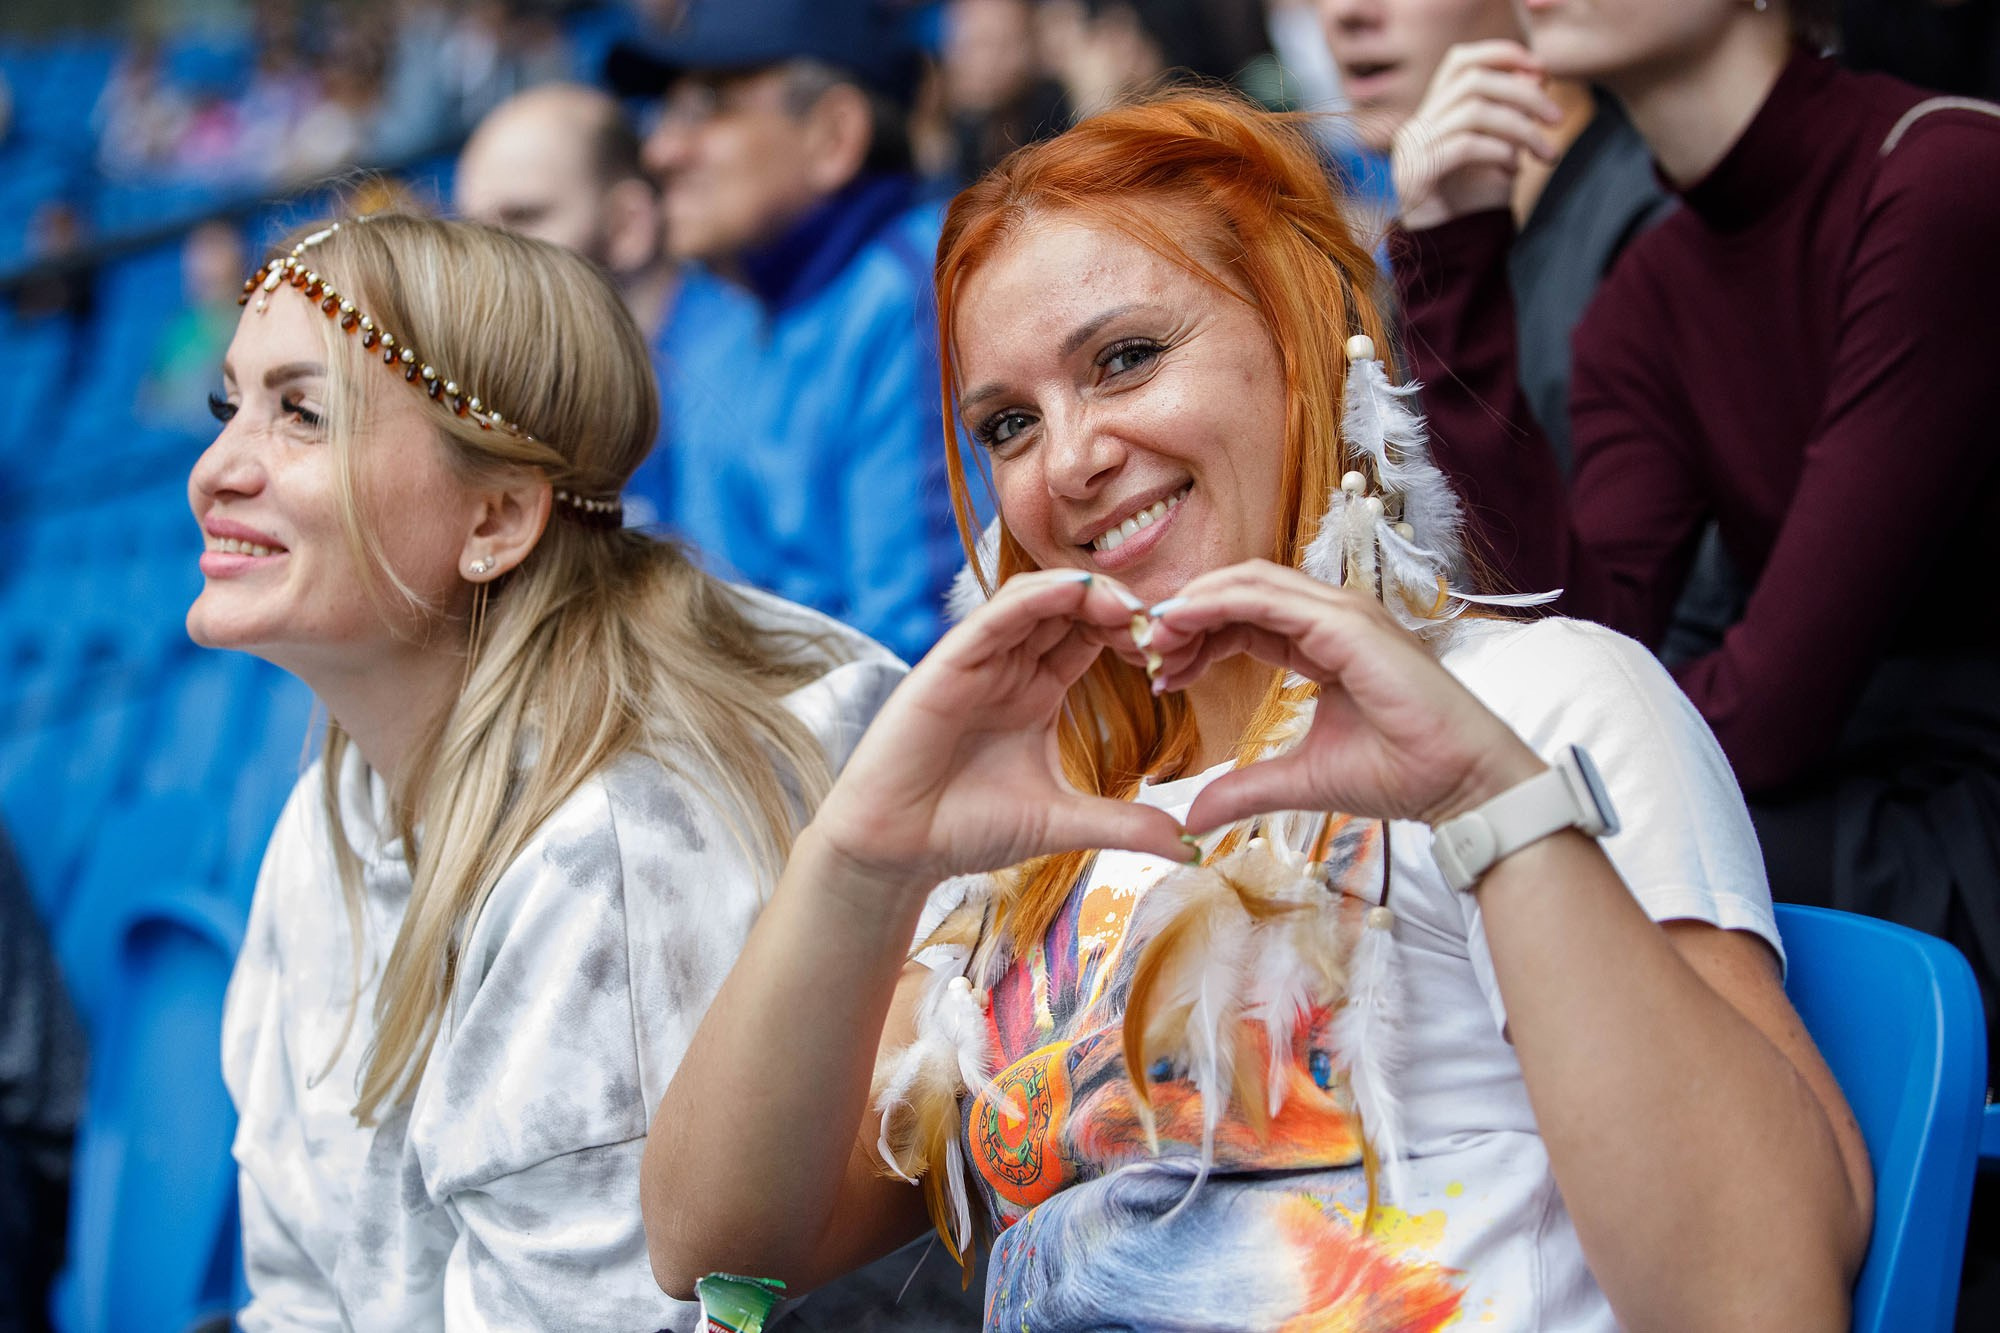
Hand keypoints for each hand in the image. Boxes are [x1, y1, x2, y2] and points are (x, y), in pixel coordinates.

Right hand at [810, 570, 1189, 893]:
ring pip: (1039, 599)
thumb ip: (1126, 825)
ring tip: (1133, 610)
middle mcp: (1010, 665)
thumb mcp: (1064, 821)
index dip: (1136, 634)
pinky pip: (997, 613)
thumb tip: (1192, 846)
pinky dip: (1039, 597)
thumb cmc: (966, 829)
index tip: (1180, 654)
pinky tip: (1079, 594)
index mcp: (1037, 690)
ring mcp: (980, 659)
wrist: (898, 848)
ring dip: (1089, 594)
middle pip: (1072, 609)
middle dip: (1121, 608)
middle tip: (1166, 626)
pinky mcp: (949, 661)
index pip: (1092, 637)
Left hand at [1143, 561, 1545, 831]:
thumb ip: (1246, 788)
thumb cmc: (1401, 775)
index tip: (1158, 671)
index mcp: (1323, 642)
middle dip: (1187, 616)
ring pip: (1249, 584)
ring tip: (1153, 637)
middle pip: (1240, 592)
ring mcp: (1344, 613)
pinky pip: (1268, 599)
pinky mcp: (1349, 623)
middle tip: (1144, 649)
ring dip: (1195, 605)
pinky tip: (1181, 625)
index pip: (1244, 619)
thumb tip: (1193, 817)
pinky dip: (1218, 604)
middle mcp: (1333, 616)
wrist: (1460, 786)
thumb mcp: (1302, 779)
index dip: (1197, 637)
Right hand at [1392, 40, 1561, 231]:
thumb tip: (1536, 74)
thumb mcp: (1502, 149)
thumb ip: (1512, 114)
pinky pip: (1464, 146)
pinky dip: (1499, 151)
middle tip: (1557, 117)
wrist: (1450, 257)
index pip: (1460, 61)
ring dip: (1521, 129)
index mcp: (1432, 115)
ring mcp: (1412, 151)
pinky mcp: (1417, 177)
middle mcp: (1417, 127)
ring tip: (1547, 154)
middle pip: (1473, 82)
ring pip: (1473, 112)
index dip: (1502, 55)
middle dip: (1524, 94)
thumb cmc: (1475, 204)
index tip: (1542, 70)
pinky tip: (1514, 170)